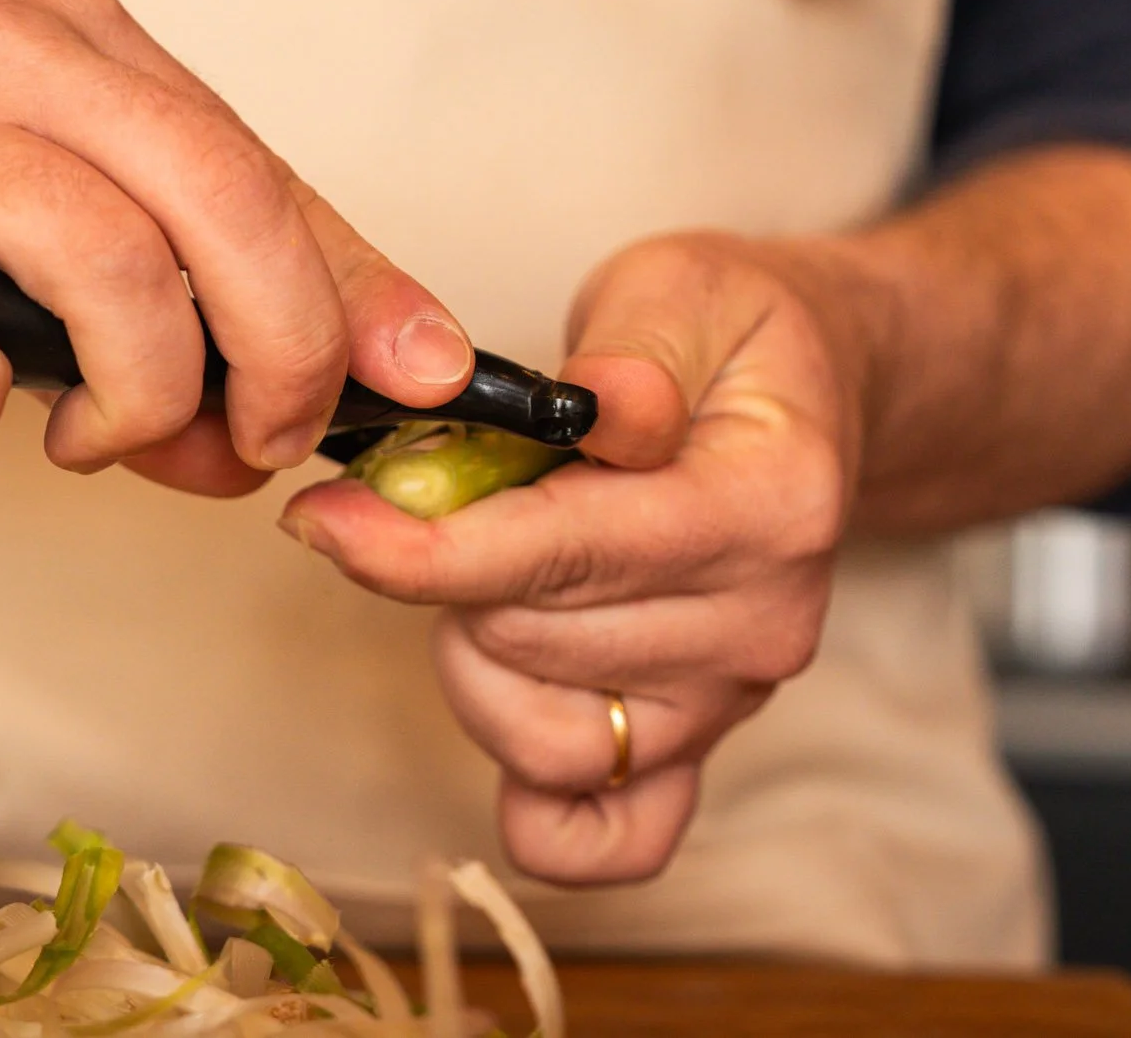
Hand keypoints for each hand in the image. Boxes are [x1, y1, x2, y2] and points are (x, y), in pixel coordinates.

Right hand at [0, 0, 471, 488]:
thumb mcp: (31, 202)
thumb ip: (163, 288)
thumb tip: (299, 408)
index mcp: (90, 43)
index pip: (269, 173)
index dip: (365, 290)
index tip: (431, 379)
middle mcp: (17, 53)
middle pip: (228, 200)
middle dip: (282, 352)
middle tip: (255, 443)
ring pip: (115, 266)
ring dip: (141, 396)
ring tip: (97, 439)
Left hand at [278, 232, 865, 883]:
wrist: (804, 396)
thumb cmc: (724, 337)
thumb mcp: (680, 291)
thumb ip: (633, 350)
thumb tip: (596, 407)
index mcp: (769, 502)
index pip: (563, 551)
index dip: (421, 544)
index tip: (325, 517)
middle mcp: (765, 621)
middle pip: (531, 640)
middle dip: (449, 567)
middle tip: (456, 488)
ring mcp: (737, 699)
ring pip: (540, 739)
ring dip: (476, 657)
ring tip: (494, 566)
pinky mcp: (706, 748)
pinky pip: (612, 838)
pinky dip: (542, 803)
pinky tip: (511, 710)